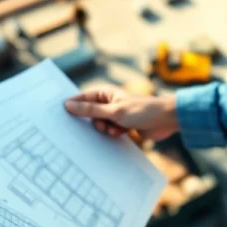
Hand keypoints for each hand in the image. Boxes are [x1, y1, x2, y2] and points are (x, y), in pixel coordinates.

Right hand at [63, 85, 178, 140]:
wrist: (165, 120)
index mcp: (106, 92)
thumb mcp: (114, 111)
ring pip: (99, 124)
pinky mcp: (122, 125)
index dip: (73, 105)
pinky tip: (122, 133)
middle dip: (95, 122)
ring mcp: (116, 114)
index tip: (61, 114)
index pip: (83, 98)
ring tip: (116, 129)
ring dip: (105, 129)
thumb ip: (90, 110)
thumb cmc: (142, 110)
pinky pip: (109, 131)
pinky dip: (113, 133)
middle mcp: (109, 102)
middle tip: (103, 125)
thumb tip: (68, 105)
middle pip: (90, 114)